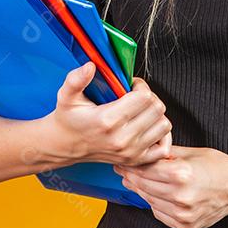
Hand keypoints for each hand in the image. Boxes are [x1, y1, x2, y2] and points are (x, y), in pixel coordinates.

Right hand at [45, 61, 172, 165]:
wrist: (63, 145)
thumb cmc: (68, 119)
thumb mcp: (66, 96)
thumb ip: (76, 79)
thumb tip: (90, 66)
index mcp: (108, 120)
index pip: (144, 97)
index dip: (140, 86)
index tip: (131, 85)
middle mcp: (122, 139)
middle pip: (157, 109)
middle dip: (149, 97)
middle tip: (137, 96)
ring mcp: (130, 152)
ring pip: (163, 125)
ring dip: (155, 114)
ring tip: (141, 110)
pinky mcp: (135, 160)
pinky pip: (163, 148)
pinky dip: (161, 136)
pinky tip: (147, 127)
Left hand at [114, 146, 227, 227]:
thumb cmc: (216, 166)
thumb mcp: (190, 153)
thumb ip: (164, 154)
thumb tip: (143, 152)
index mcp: (181, 174)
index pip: (145, 170)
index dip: (131, 165)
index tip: (123, 162)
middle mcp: (181, 196)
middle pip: (143, 185)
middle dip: (131, 177)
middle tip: (124, 170)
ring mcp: (183, 213)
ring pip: (149, 201)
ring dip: (141, 190)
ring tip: (138, 181)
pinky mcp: (185, 225)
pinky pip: (159, 213)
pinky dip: (155, 204)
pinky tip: (158, 194)